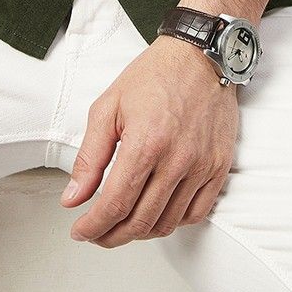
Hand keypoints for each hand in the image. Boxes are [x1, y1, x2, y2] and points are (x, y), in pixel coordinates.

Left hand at [59, 34, 239, 246]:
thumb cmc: (155, 75)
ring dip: (140, 233)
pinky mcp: (219, 166)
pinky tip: (157, 214)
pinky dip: (173, 223)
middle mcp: (177, 159)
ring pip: (168, 223)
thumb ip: (90, 157)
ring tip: (123, 224)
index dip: (93, 227)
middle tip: (97, 233)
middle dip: (111, 236)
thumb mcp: (109, 107)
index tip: (81, 231)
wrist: (201, 55)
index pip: (115, 205)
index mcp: (145, 143)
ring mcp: (201, 165)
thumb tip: (73, 198)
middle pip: (140, 222)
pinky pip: (197, 213)